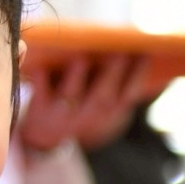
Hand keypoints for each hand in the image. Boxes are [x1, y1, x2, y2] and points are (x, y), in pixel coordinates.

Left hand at [21, 54, 170, 152]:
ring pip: (71, 99)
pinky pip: (40, 97)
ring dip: (76, 79)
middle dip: (112, 75)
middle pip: (101, 98)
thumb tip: (134, 46)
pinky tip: (39, 67)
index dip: (137, 77)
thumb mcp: (101, 102)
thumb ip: (113, 81)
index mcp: (107, 114)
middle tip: (119, 53)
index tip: (145, 55)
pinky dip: (40, 82)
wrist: (46, 137)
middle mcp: (87, 118)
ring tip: (80, 59)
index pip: (127, 96)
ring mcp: (63, 116)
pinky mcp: (40, 111)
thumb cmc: (80, 106)